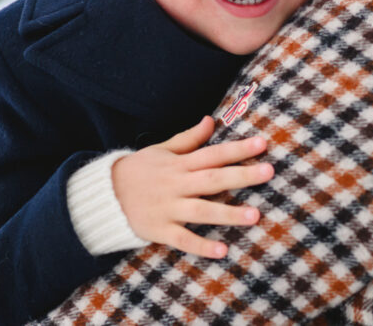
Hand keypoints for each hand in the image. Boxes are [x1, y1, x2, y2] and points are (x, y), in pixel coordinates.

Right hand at [112, 116, 273, 257]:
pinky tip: (222, 251)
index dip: (237, 149)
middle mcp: (176, 184)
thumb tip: (211, 121)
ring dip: (228, 213)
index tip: (262, 144)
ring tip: (255, 216)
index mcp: (179, 163)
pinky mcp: (159, 230)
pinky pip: (182, 239)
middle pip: (213, 179)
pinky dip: (201, 245)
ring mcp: (168, 208)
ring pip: (201, 211)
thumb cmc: (138, 170)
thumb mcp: (161, 149)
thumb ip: (189, 138)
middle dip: (241, 176)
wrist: (103, 195)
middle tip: (269, 172)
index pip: (212, 153)